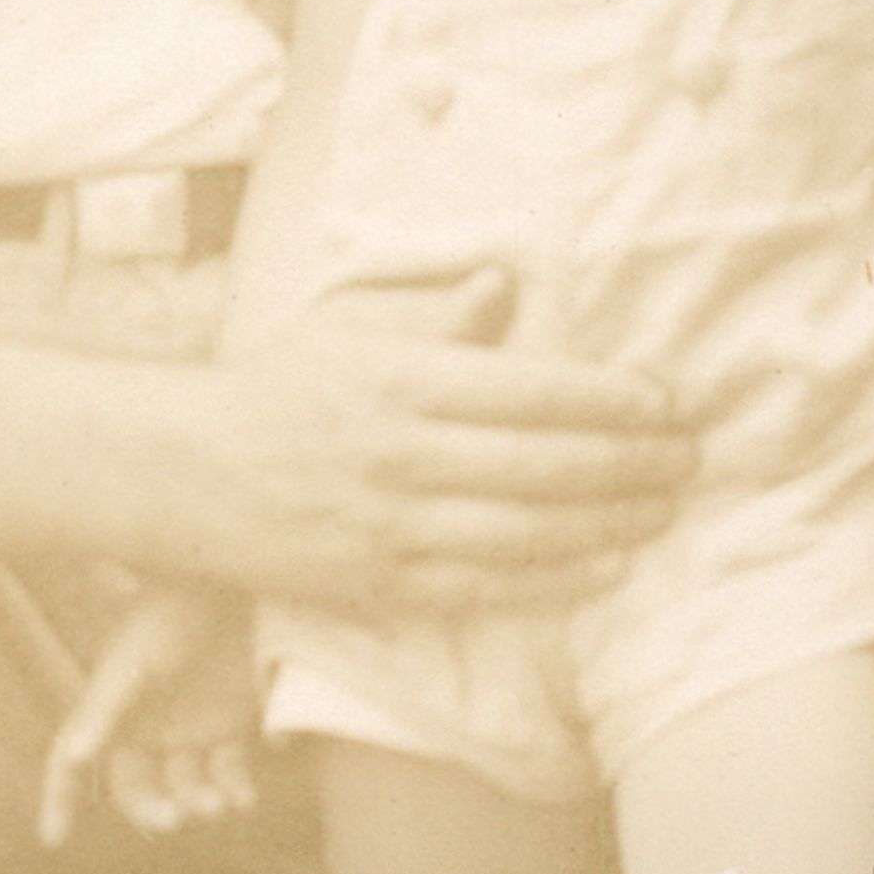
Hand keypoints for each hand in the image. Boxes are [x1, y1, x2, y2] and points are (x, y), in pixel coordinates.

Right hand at [37, 579, 259, 848]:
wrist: (232, 579)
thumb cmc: (169, 611)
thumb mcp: (131, 656)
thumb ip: (103, 705)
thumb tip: (74, 754)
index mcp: (110, 711)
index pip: (73, 761)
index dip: (59, 797)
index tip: (53, 838)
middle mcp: (146, 729)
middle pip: (137, 788)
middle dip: (151, 810)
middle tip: (173, 818)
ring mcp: (190, 732)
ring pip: (186, 787)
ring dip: (199, 802)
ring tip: (220, 804)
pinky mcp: (231, 728)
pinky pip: (229, 773)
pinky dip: (236, 790)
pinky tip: (244, 798)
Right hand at [192, 270, 693, 619]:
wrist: (182, 474)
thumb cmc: (273, 387)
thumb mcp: (346, 329)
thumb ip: (433, 316)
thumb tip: (504, 285)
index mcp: (399, 379)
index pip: (529, 389)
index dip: (608, 397)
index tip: (665, 399)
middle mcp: (401, 455)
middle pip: (543, 465)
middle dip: (631, 463)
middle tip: (691, 457)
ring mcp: (391, 528)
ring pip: (526, 533)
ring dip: (610, 523)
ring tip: (665, 510)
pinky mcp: (381, 585)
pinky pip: (487, 588)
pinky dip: (555, 582)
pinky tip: (607, 569)